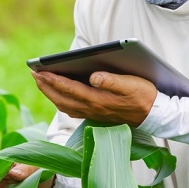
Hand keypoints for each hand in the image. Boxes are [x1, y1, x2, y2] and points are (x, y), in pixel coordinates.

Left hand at [31, 71, 156, 126]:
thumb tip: (93, 77)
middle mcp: (93, 109)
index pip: (69, 89)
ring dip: (51, 94)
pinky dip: (61, 101)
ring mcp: (93, 114)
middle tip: (34, 74)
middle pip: (62, 99)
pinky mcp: (96, 114)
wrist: (154, 115)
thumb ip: (112, 81)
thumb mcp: (132, 85)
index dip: (53, 80)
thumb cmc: (144, 96)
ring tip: (42, 82)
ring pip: (65, 105)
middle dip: (46, 87)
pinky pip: (72, 109)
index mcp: (99, 100)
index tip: (39, 71)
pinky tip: (59, 94)